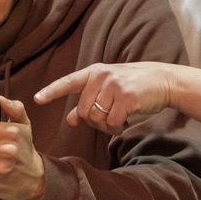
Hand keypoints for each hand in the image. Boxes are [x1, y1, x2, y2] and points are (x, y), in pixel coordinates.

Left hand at [33, 62, 177, 133]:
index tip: (37, 99)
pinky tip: (124, 122)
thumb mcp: (109, 88)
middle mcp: (101, 76)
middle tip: (107, 122)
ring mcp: (114, 85)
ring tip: (117, 121)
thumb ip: (89, 101)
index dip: (51, 91)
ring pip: (96, 118)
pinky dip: (116, 128)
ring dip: (105, 126)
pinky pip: (111, 122)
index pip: (68, 82)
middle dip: (93, 122)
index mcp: (94, 72)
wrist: (163, 80)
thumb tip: (69, 119)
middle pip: (83, 110)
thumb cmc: (134, 86)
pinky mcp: (126, 96)